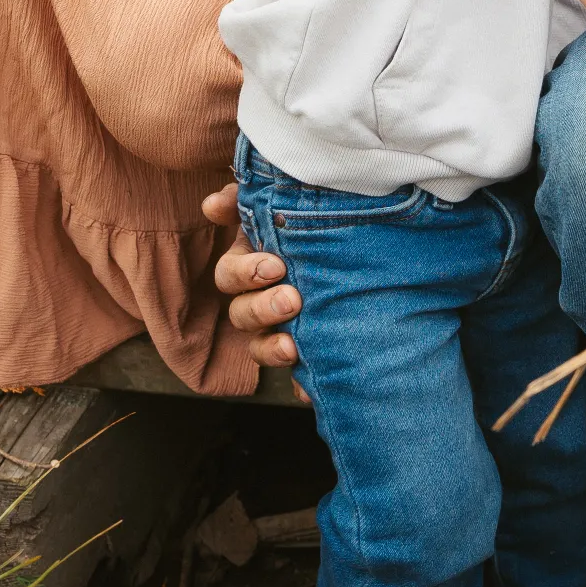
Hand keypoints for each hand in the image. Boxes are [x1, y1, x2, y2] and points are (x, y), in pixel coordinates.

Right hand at [203, 181, 307, 396]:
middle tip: (292, 299)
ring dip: (270, 347)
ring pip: (260, 347)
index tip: (274, 267)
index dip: (244, 273)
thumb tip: (212, 206)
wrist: (373, 253)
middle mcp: (261, 299)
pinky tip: (309, 388)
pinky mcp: (307, 354)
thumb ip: (250, 198)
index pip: (231, 274)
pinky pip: (296, 378)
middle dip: (262, 308)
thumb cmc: (320, 222)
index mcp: (254, 263)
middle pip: (242, 313)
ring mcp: (281, 329)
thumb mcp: (289, 202)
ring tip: (292, 345)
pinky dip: (300, 385)